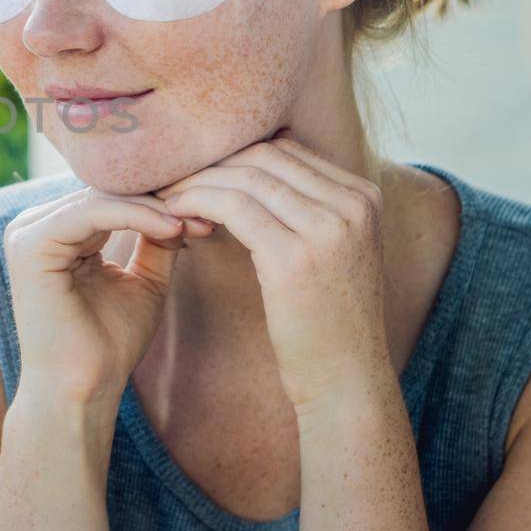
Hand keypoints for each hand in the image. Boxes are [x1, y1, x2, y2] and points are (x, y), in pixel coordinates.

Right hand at [2, 186, 189, 407]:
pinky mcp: (31, 246)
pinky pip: (90, 213)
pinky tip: (171, 227)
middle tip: (209, 211)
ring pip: (100, 198)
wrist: (82, 392)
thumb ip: (156, 240)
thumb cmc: (109, 346)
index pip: (110, 197)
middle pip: (105, 192)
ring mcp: (28, 233)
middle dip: (160, 201)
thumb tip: (184, 204)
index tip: (209, 212)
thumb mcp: (143, 280)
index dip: (159, 200)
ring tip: (195, 221)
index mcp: (57, 233)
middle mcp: (35, 226)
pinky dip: (135, 216)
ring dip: (153, 207)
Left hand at [154, 129, 394, 410]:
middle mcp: (353, 204)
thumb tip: (256, 169)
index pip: (287, 149)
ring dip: (197, 180)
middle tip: (169, 172)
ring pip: (245, 177)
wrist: (348, 382)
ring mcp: (328, 228)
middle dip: (211, 160)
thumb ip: (309, 209)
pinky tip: (172, 212)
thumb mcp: (334, 253)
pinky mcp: (293, 257)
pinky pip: (232, 208)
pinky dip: (196, 202)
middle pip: (265, 154)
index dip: (234, 150)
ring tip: (164, 192)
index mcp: (365, 197)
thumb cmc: (330, 322)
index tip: (197, 164)